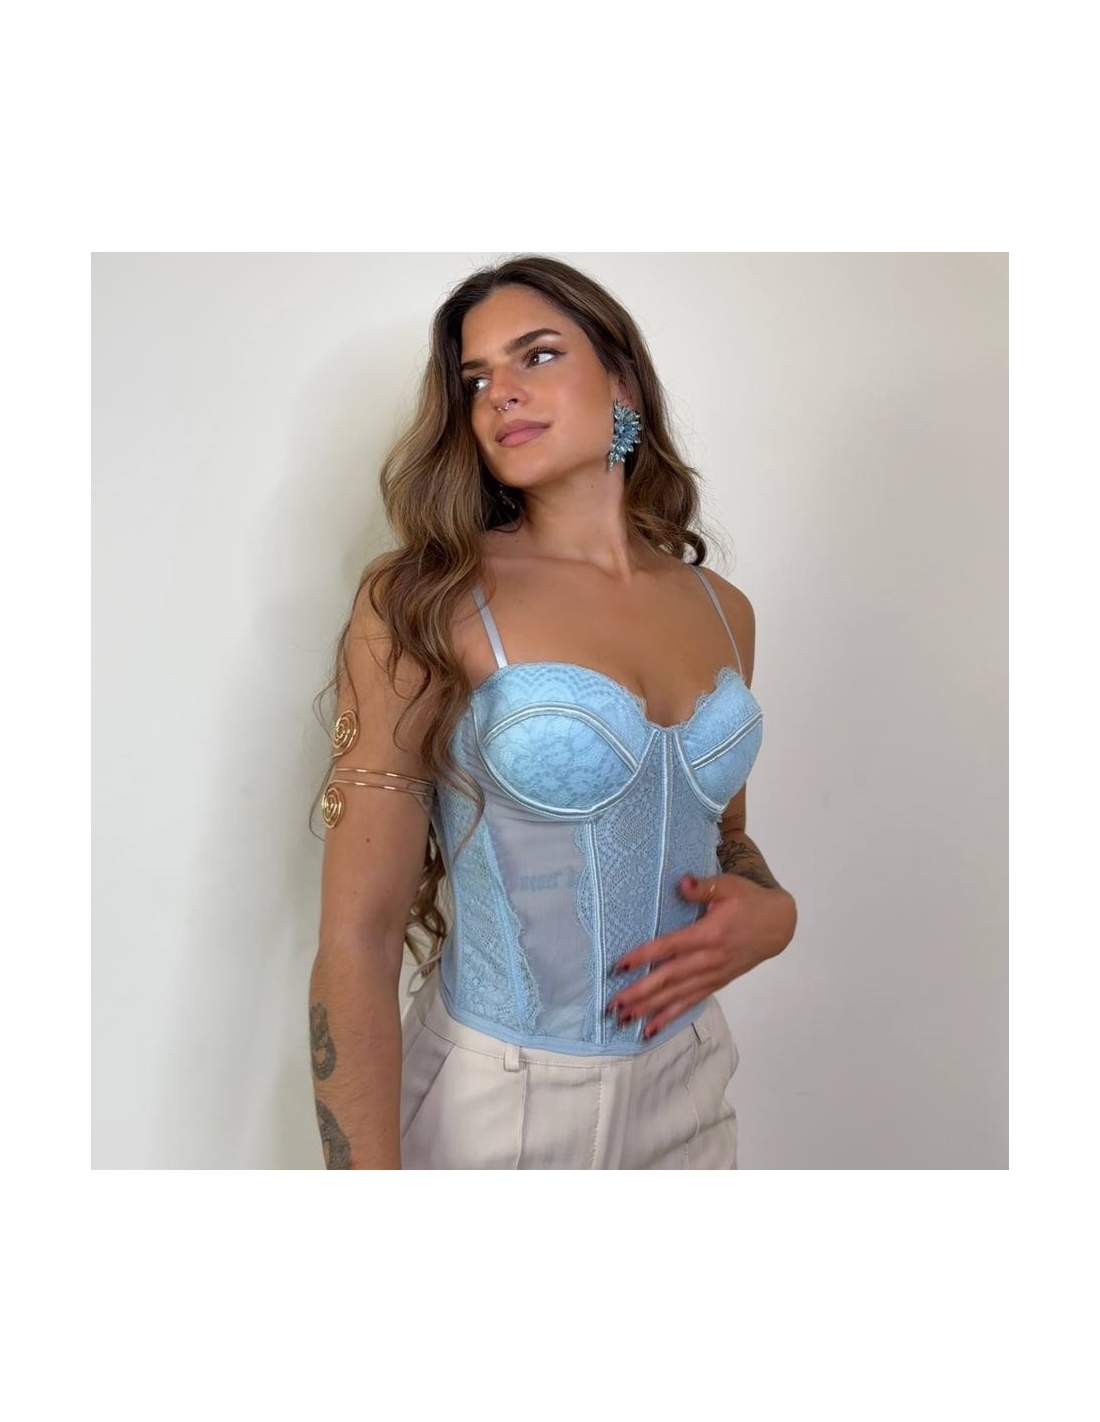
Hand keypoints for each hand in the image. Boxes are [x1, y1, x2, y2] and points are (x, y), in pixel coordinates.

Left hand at [606, 873, 796, 1037]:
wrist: (778, 925)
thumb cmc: (749, 901)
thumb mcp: (729, 886)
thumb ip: (704, 887)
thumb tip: (682, 883)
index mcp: (709, 934)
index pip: (671, 947)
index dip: (645, 956)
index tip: (621, 966)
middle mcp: (710, 959)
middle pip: (670, 978)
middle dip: (641, 992)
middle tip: (614, 1004)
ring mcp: (713, 975)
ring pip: (677, 996)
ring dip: (650, 1008)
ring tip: (625, 1019)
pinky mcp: (716, 983)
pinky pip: (690, 1003)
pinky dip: (670, 1017)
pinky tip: (650, 1028)